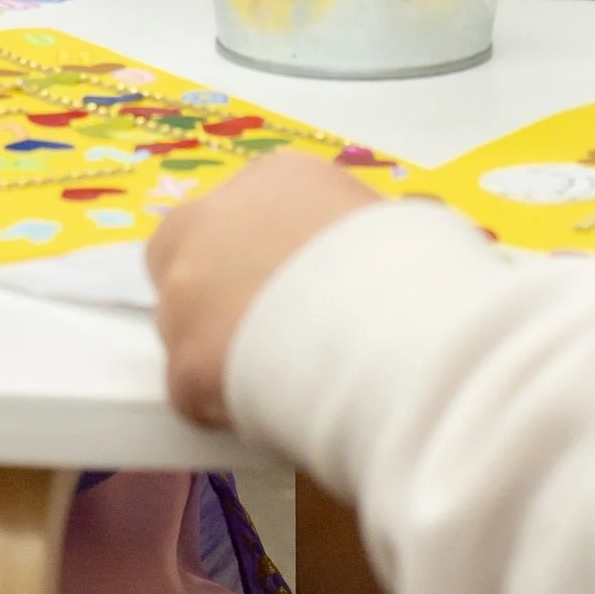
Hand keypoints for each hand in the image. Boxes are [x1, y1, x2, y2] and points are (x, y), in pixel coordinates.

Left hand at [149, 154, 381, 427]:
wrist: (395, 331)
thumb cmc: (412, 271)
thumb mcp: (390, 226)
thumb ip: (349, 235)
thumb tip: (365, 262)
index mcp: (273, 179)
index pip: (242, 214)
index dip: (258, 259)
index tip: (288, 293)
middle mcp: (212, 219)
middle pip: (186, 255)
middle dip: (212, 294)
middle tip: (261, 335)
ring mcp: (187, 288)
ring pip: (182, 326)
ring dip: (216, 352)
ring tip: (273, 382)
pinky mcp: (184, 360)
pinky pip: (192, 392)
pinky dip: (221, 408)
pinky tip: (269, 414)